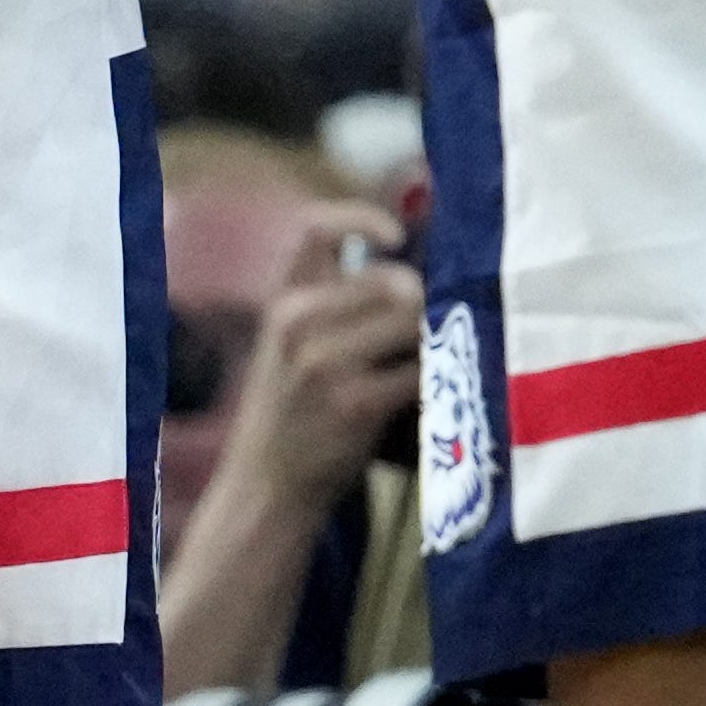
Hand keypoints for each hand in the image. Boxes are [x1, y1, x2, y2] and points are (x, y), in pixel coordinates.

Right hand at [220, 222, 424, 518]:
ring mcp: (324, 364)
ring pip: (413, 318)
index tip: (396, 235)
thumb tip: (412, 263)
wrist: (264, 489)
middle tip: (440, 319)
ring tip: (441, 352)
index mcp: (282, 300)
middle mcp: (296, 322)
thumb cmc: (290, 413)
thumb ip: (333, 300)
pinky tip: (440, 387)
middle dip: (427, 296)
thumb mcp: (289, 344)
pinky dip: (440, 374)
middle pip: (392, 279)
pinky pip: (421, 369)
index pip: (315, 227)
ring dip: (438, 334)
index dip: (362, 217)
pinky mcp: (355, 404)